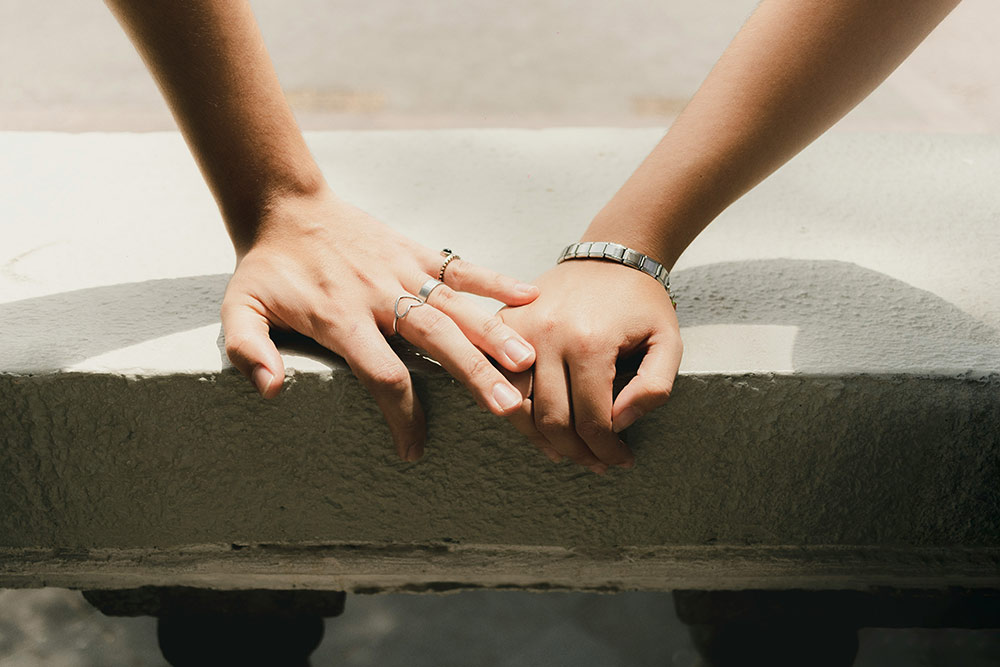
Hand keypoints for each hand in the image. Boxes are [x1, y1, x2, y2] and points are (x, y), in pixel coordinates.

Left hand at [220, 188, 539, 460]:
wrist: (285, 207)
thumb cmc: (266, 269)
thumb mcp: (239, 310)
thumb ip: (248, 350)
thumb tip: (270, 391)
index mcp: (340, 318)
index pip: (382, 374)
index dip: (402, 415)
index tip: (414, 450)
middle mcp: (379, 296)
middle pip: (434, 340)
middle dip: (474, 374)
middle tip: (509, 407)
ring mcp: (402, 271)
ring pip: (455, 305)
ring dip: (493, 333)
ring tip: (527, 361)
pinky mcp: (415, 251)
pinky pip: (460, 266)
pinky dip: (495, 280)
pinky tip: (530, 297)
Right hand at [499, 259, 681, 471]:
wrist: (610, 254)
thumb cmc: (642, 302)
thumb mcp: (668, 342)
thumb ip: (653, 388)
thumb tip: (619, 424)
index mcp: (590, 342)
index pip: (592, 420)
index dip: (607, 450)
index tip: (621, 461)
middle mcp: (548, 336)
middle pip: (552, 420)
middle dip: (577, 452)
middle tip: (597, 463)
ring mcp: (520, 329)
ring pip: (517, 407)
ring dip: (542, 440)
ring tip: (568, 452)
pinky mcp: (504, 324)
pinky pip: (499, 379)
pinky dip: (516, 410)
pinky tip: (539, 426)